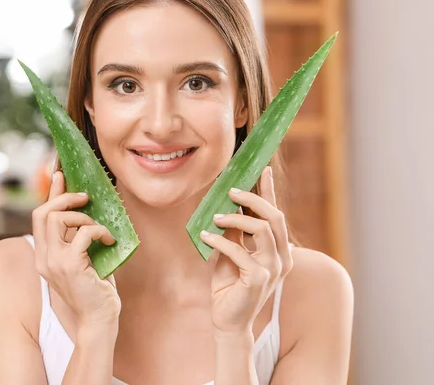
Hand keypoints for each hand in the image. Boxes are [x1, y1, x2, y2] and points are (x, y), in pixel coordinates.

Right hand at [32, 171, 120, 331]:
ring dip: (81, 216)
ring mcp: (53, 261)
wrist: (98, 320)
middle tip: (85, 196)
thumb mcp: (84, 260)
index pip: (40, 216)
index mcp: (44, 255)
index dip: (50, 193)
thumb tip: (88, 212)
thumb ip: (78, 239)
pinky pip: (82, 233)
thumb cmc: (95, 291)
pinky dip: (98, 231)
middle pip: (42, 212)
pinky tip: (109, 241)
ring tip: (98, 228)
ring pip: (57, 218)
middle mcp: (43, 257)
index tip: (60, 174)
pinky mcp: (70, 265)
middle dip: (63, 196)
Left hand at [200, 167, 292, 335]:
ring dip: (236, 219)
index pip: (275, 214)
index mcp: (279, 249)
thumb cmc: (229, 285)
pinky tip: (206, 238)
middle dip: (253, 198)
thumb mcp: (232, 251)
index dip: (269, 191)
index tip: (261, 169)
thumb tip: (230, 203)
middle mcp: (282, 258)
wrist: (227, 320)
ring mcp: (273, 269)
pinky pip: (240, 251)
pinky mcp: (259, 279)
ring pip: (263, 229)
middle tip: (230, 191)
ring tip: (215, 218)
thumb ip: (235, 231)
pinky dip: (221, 241)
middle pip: (275, 217)